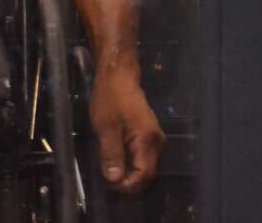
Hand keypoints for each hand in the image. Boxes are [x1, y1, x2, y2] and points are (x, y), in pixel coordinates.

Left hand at [89, 67, 164, 193]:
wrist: (118, 74)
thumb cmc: (110, 97)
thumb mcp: (105, 126)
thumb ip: (111, 153)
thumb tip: (114, 180)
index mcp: (148, 140)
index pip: (144, 175)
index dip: (127, 187)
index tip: (108, 187)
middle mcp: (156, 142)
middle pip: (146, 174)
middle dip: (128, 183)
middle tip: (106, 184)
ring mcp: (154, 139)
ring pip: (144, 167)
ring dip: (128, 175)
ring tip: (108, 174)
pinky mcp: (148, 136)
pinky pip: (142, 158)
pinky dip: (130, 164)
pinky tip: (115, 162)